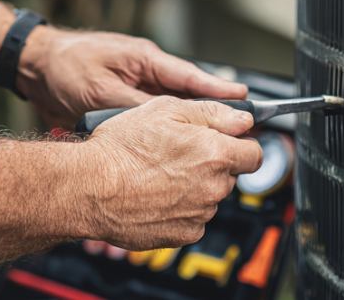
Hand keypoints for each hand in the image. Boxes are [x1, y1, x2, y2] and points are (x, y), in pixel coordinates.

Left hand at [19, 26, 246, 126]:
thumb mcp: (100, 89)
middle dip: (213, 111)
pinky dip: (166, 132)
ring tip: (215, 142)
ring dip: (189, 125)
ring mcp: (135, 87)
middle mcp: (145, 73)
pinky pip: (153, 120)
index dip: (219, 90)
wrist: (34, 67)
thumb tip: (164, 124)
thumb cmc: (65, 66)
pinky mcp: (124, 103)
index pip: (190, 76)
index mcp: (145, 59)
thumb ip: (132, 107)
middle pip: (187, 95)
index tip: (245, 99)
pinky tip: (177, 148)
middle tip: (241, 128)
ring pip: (172, 110)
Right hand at [79, 96, 263, 249]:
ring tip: (159, 175)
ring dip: (194, 187)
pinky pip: (192, 220)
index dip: (240, 146)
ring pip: (209, 197)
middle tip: (178, 154)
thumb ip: (212, 112)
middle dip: (212, 164)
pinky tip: (155, 195)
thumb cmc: (120, 148)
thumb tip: (242, 119)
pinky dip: (179, 209)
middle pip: (229, 176)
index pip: (254, 154)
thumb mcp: (165, 109)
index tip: (228, 144)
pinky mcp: (182, 235)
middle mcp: (212, 187)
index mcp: (214, 153)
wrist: (89, 187)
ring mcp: (198, 214)